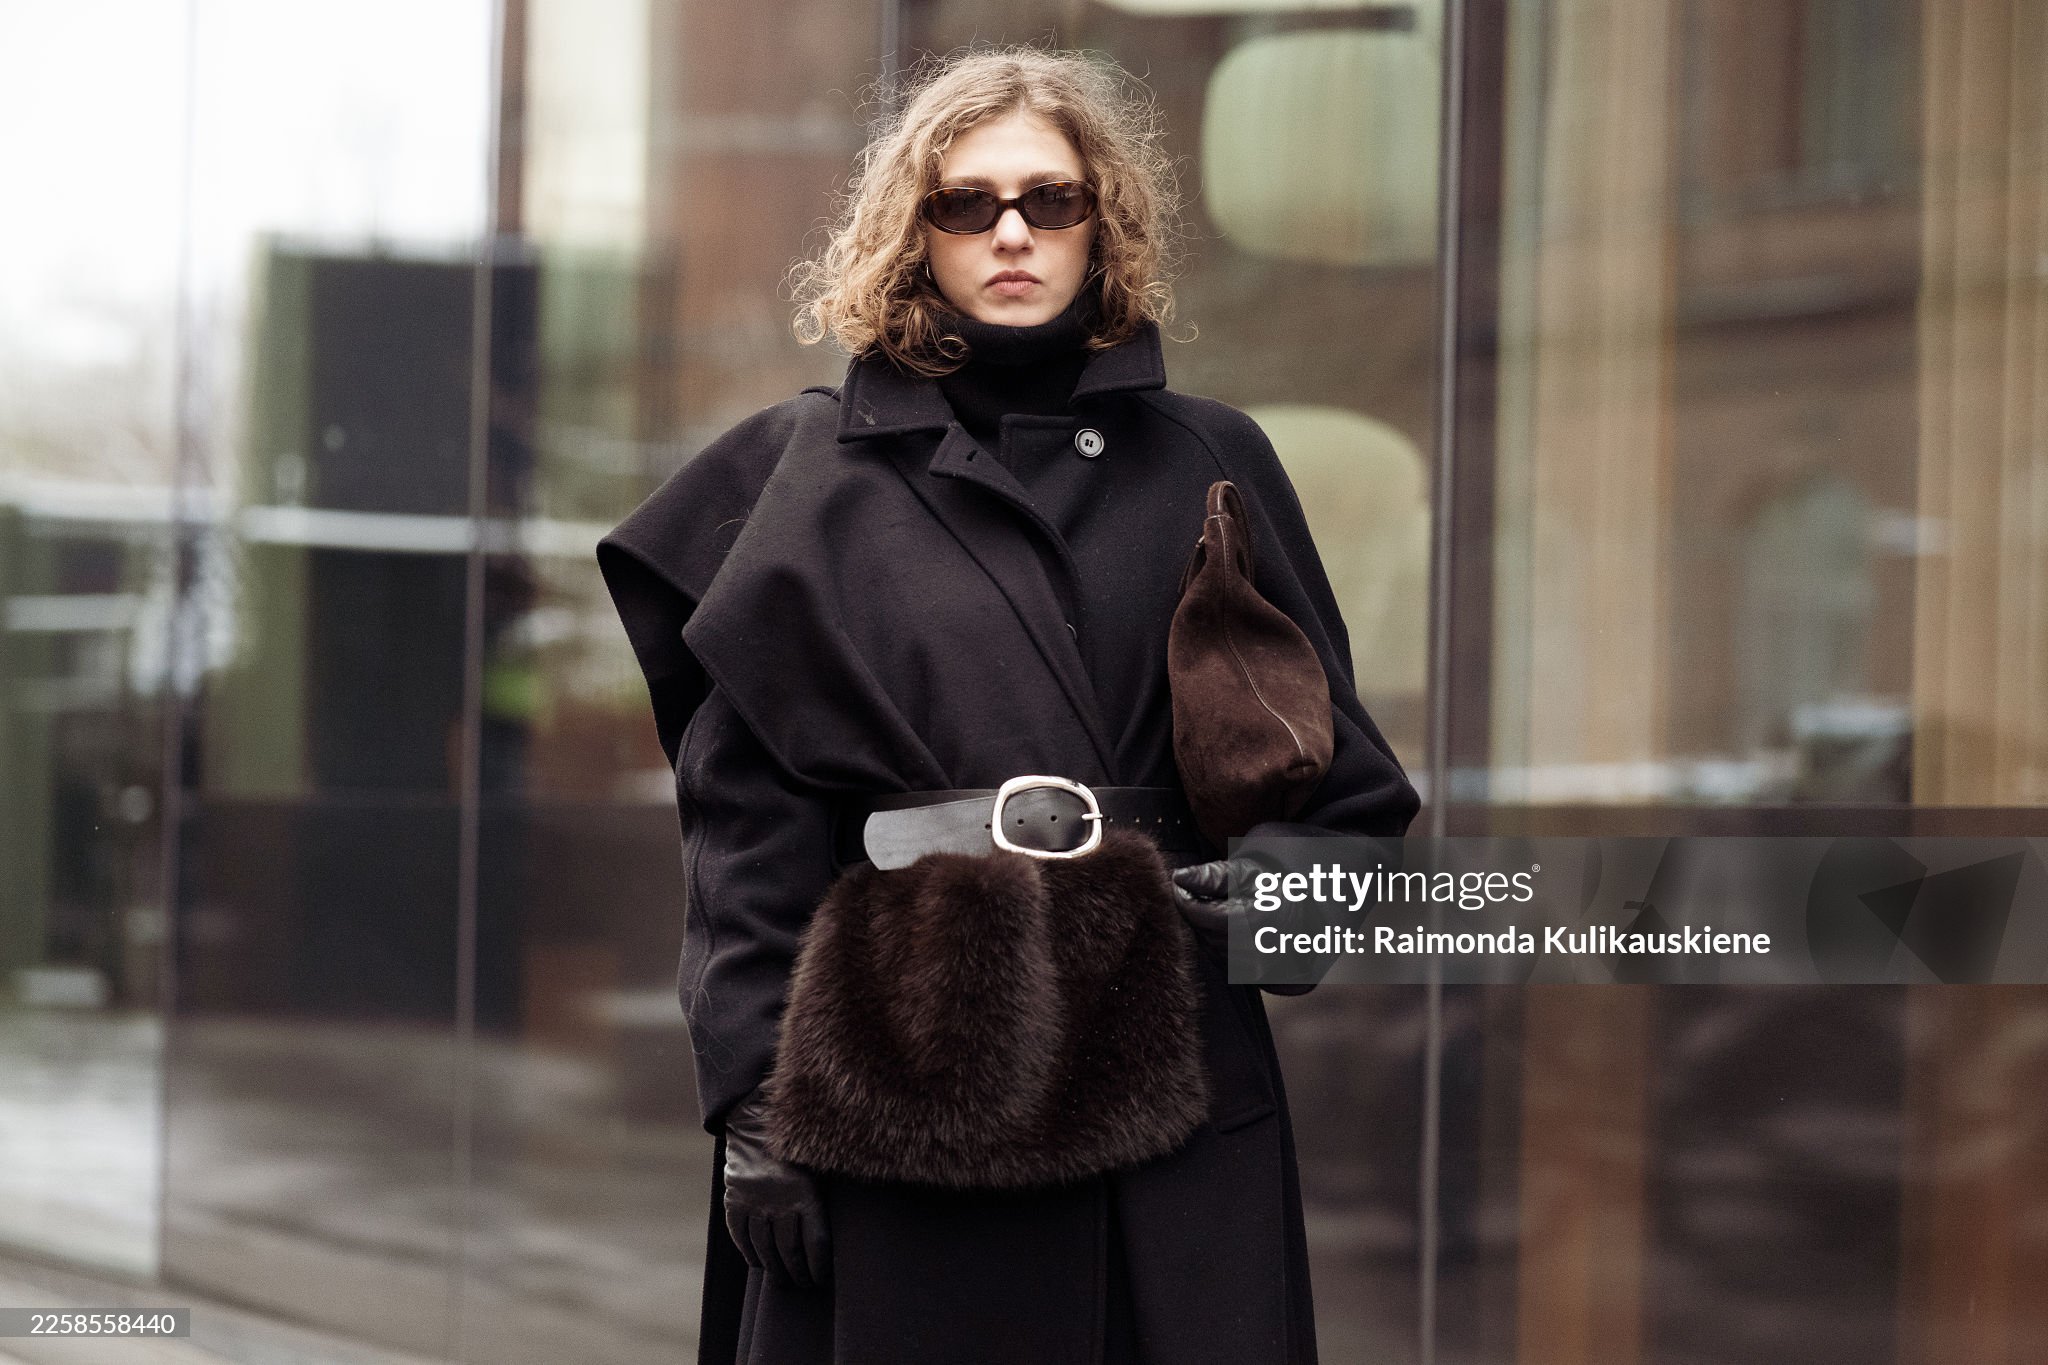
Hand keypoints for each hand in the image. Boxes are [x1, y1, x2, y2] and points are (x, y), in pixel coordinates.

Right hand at [722, 1090, 829, 1287]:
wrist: (759, 1119)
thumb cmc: (798, 1146)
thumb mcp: (818, 1166)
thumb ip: (824, 1197)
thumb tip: (838, 1234)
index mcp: (806, 1192)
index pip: (815, 1243)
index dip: (819, 1266)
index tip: (822, 1279)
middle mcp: (779, 1200)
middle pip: (789, 1250)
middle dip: (797, 1273)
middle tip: (802, 1285)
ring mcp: (754, 1200)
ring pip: (764, 1247)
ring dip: (773, 1268)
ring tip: (782, 1280)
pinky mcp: (733, 1197)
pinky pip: (740, 1234)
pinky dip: (748, 1252)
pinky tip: (757, 1263)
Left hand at [1172, 857, 1313, 994]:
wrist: (1306, 911)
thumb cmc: (1274, 885)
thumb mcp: (1246, 872)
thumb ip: (1212, 875)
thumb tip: (1178, 878)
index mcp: (1258, 922)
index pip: (1202, 915)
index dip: (1186, 899)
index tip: (1182, 884)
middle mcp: (1258, 952)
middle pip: (1205, 934)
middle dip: (1197, 913)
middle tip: (1204, 895)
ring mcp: (1256, 970)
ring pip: (1209, 949)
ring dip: (1206, 929)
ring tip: (1221, 909)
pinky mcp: (1253, 978)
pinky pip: (1219, 960)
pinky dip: (1216, 943)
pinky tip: (1228, 928)